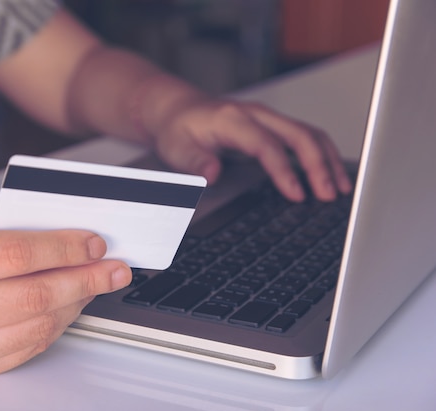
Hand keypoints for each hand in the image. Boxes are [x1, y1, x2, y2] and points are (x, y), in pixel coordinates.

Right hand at [0, 211, 130, 379]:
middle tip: (113, 268)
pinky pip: (26, 348)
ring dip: (76, 303)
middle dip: (85, 279)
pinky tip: (67, 306)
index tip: (94, 243)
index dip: (65, 248)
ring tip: (94, 284)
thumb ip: (7, 230)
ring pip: (37, 326)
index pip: (16, 255)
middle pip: (34, 295)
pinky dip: (55, 326)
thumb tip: (67, 237)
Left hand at [151, 98, 352, 201]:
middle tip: (329, 195)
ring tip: (340, 188)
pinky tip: (330, 173)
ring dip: (327, 159)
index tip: (296, 194)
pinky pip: (305, 135)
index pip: (266, 145)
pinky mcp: (273, 125)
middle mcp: (255, 115)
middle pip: (298, 134)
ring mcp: (267, 118)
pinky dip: (321, 154)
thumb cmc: (179, 129)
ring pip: (308, 133)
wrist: (180, 109)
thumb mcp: (176, 147)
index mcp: (232, 120)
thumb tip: (212, 174)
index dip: (284, 170)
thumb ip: (194, 161)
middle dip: (318, 165)